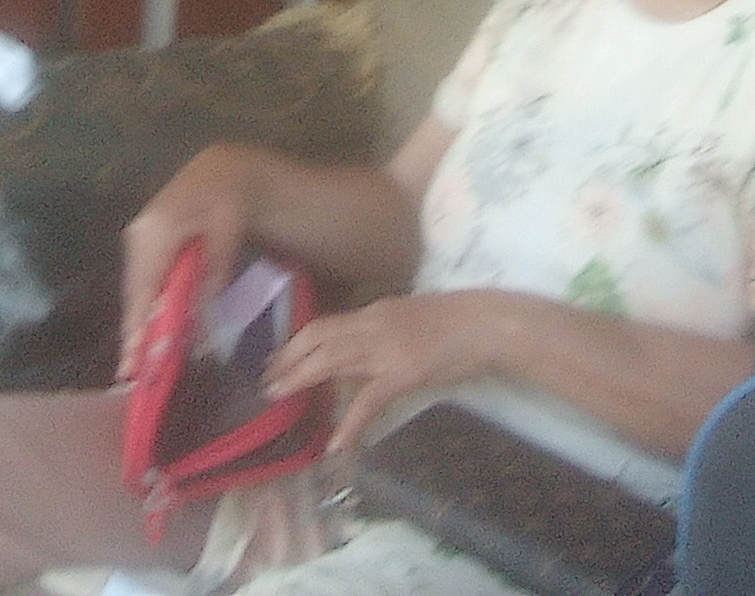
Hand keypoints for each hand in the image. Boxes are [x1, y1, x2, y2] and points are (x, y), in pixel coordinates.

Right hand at [118, 143, 267, 378]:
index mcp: (154, 232)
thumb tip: (202, 308)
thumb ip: (215, 265)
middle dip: (134, 333)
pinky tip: (149, 328)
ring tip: (136, 361)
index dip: (138, 328)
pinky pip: (146, 280)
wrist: (227, 169)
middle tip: (132, 374)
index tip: (133, 363)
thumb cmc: (229, 195)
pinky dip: (147, 306)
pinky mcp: (148, 243)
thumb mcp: (228, 227)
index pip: (143, 290)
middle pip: (135, 294)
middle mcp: (138, 237)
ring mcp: (140, 239)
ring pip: (139, 290)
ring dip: (138, 323)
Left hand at [260, 291, 518, 449]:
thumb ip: (382, 333)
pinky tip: (337, 444)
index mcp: (376, 311)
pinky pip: (368, 400)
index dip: (295, 342)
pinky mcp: (403, 372)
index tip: (276, 359)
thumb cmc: (457, 322)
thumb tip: (358, 354)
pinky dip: (349, 422)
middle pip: (318, 338)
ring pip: (332, 360)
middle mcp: (374, 324)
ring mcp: (387, 348)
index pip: (324, 324)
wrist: (488, 323)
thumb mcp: (411, 319)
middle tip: (266, 382)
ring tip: (278, 398)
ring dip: (300, 379)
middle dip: (287, 359)